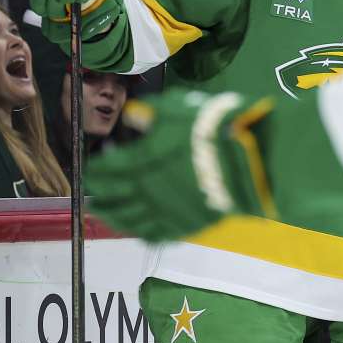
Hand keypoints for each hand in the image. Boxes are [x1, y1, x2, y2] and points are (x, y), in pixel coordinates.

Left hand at [88, 91, 267, 241]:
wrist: (251, 159)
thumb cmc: (215, 128)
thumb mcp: (181, 109)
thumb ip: (153, 112)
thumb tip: (134, 114)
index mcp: (142, 159)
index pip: (110, 167)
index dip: (97, 168)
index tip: (92, 167)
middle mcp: (146, 188)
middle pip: (114, 194)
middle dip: (100, 192)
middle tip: (91, 192)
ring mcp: (165, 210)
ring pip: (128, 218)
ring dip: (112, 215)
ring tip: (103, 212)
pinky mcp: (185, 225)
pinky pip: (155, 233)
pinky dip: (140, 232)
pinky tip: (135, 230)